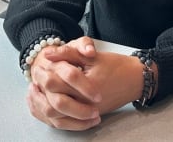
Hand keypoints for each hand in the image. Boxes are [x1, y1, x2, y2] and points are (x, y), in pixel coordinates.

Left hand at [27, 37, 146, 129]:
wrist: (135, 80)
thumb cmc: (116, 66)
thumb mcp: (91, 56)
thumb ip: (68, 53)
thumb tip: (48, 54)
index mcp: (86, 86)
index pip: (56, 82)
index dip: (45, 72)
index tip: (40, 64)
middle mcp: (86, 103)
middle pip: (54, 101)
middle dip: (43, 89)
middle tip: (37, 77)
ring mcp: (87, 112)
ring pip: (58, 115)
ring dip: (45, 103)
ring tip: (40, 88)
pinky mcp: (88, 116)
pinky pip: (66, 120)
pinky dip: (54, 112)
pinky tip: (50, 100)